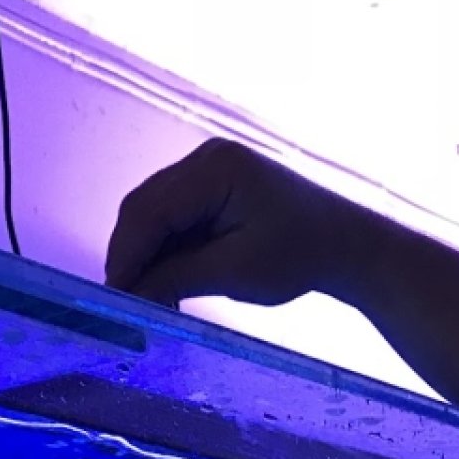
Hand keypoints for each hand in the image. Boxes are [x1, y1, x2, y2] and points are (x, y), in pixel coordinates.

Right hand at [104, 138, 374, 308]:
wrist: (343, 243)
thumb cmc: (299, 256)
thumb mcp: (233, 272)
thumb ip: (175, 277)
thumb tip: (127, 293)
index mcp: (217, 169)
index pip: (149, 211)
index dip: (125, 256)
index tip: (114, 298)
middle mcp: (206, 157)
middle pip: (143, 207)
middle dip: (130, 255)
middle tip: (125, 302)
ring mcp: (207, 166)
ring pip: (151, 211)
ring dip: (144, 253)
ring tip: (146, 296)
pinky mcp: (210, 182)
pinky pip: (170, 213)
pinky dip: (162, 247)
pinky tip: (165, 278)